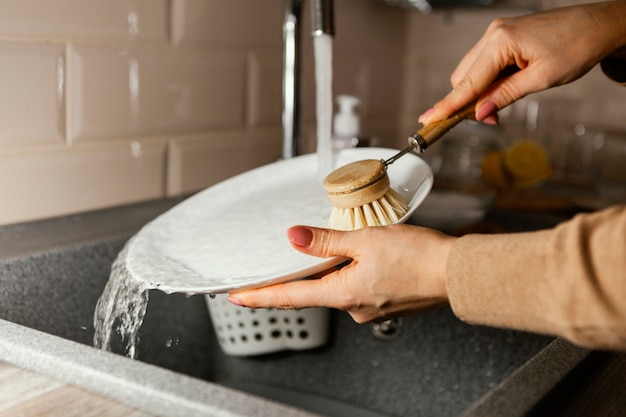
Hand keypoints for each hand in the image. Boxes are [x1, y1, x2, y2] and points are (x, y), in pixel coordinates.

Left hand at [228, 224, 455, 323]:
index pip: (290, 297)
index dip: (260, 296)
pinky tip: (361, 258)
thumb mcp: (365, 240)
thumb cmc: (418, 257)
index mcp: (343, 294)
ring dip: (330, 271)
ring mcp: (369, 308)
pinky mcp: (383, 302)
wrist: (456, 273)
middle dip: (298, 277)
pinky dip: (349, 273)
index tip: (238, 296)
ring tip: (338, 248)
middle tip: (281, 263)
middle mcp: (353, 307)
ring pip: (337, 287)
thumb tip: (294, 237)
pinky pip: (355, 288)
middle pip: (313, 291)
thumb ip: (326, 240)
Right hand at [419, 1, 625, 124]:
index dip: (448, 105)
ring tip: (501, 105)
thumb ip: (505, 96)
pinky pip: (484, 63)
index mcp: (501, 42)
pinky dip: (488, 81)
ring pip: (472, 71)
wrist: (599, 25)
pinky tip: (504, 89)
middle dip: (469, 102)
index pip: (467, 82)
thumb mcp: (541, 79)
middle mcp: (493, 34)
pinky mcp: (504, 36)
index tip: (429, 119)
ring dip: (480, 92)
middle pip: (463, 77)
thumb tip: (481, 114)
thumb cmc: (577, 46)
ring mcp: (497, 33)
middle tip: (491, 119)